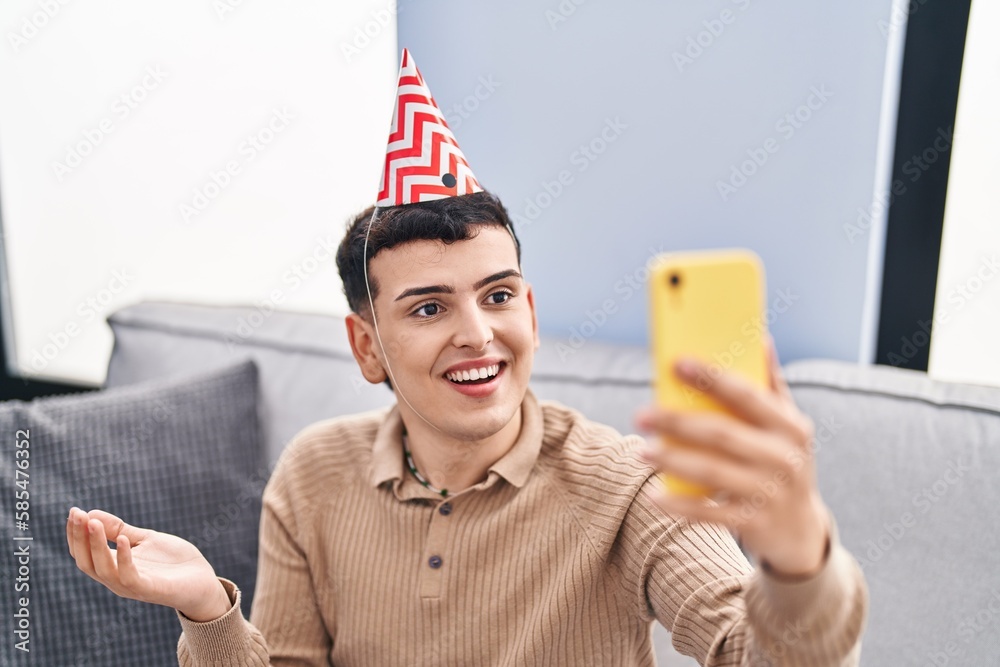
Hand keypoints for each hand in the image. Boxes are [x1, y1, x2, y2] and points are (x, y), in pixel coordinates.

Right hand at [66, 507, 231, 621]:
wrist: (202, 580)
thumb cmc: (173, 562)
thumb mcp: (144, 539)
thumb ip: (120, 529)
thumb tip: (91, 512)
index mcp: (113, 567)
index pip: (83, 553)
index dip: (75, 534)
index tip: (74, 511)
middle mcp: (117, 579)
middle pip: (86, 562)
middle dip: (80, 537)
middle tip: (77, 514)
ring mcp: (131, 586)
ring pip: (103, 569)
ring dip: (96, 545)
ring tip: (93, 523)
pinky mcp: (149, 589)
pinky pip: (129, 576)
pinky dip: (124, 558)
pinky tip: (123, 539)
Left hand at [636, 338, 829, 577]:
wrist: (800, 530)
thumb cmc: (783, 464)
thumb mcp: (787, 427)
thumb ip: (771, 386)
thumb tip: (760, 337)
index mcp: (791, 427)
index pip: (748, 395)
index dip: (713, 378)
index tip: (677, 363)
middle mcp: (785, 459)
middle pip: (722, 434)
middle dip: (678, 422)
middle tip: (641, 415)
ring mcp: (770, 493)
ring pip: (713, 471)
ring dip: (672, 459)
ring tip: (641, 451)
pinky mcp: (754, 523)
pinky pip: (710, 512)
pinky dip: (680, 505)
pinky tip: (654, 495)